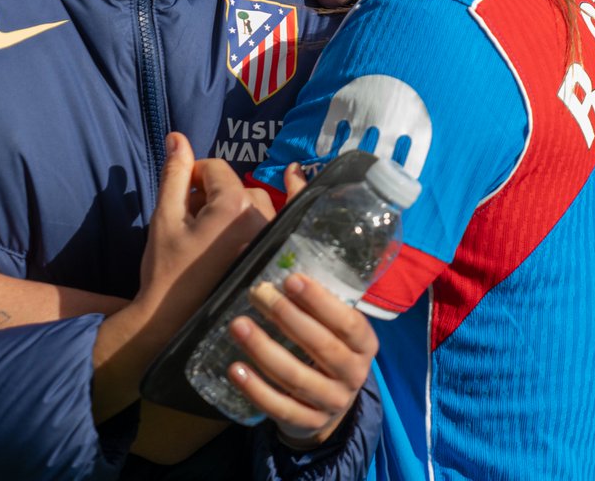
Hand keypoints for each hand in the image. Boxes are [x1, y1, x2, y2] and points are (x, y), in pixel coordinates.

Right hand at [135, 132, 274, 339]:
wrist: (171, 321)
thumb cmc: (166, 268)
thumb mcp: (165, 216)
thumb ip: (173, 173)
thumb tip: (177, 136)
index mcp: (234, 206)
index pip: (215, 169)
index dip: (192, 176)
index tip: (178, 197)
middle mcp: (261, 220)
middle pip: (236, 185)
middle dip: (212, 193)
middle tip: (190, 217)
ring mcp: (271, 241)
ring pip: (254, 204)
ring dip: (233, 208)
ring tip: (207, 232)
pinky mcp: (272, 259)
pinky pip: (276, 223)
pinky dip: (273, 212)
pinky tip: (281, 190)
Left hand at [222, 160, 376, 447]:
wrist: (320, 399)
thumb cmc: (319, 329)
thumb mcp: (319, 288)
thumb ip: (305, 232)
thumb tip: (294, 171)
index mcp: (361, 337)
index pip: (346, 319)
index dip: (320, 300)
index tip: (290, 277)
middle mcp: (352, 371)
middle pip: (322, 348)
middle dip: (287, 320)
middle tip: (255, 293)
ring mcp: (329, 400)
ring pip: (297, 379)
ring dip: (265, 351)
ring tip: (236, 324)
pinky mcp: (304, 422)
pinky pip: (279, 409)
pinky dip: (255, 389)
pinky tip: (232, 369)